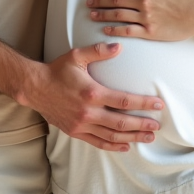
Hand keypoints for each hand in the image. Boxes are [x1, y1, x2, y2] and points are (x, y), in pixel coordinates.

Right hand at [23, 42, 162, 151]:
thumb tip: (119, 47)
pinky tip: (126, 146)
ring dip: (132, 137)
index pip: (124, 101)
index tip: (158, 105)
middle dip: (142, 125)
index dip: (143, 104)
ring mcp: (81, 124)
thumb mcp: (76, 56)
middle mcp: (88, 112)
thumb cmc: (57, 70)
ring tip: (148, 137)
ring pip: (112, 135)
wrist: (35, 88)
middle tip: (157, 126)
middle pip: (121, 123)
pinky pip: (97, 142)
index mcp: (92, 93)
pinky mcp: (75, 132)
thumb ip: (99, 51)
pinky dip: (113, 146)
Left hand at [89, 0, 193, 41]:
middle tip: (89, 2)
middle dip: (100, 1)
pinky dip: (115, 30)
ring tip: (92, 15)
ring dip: (103, 15)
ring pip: (118, 15)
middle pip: (116, 0)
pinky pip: (128, 30)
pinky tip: (106, 30)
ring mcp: (146, 18)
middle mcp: (144, 2)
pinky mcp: (149, 32)